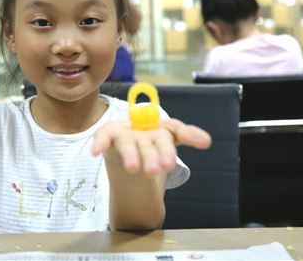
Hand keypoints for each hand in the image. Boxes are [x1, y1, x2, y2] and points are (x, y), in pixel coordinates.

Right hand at [91, 119, 210, 176]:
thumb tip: (208, 141)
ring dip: (130, 155)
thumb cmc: (151, 137)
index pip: (168, 136)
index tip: (170, 163)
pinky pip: (102, 138)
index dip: (168, 149)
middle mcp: (141, 131)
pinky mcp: (106, 134)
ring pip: (127, 143)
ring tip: (134, 168)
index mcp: (159, 131)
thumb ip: (187, 136)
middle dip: (151, 156)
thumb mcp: (169, 138)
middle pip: (148, 143)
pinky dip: (99, 144)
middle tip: (154, 171)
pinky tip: (95, 151)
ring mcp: (123, 133)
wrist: (126, 136)